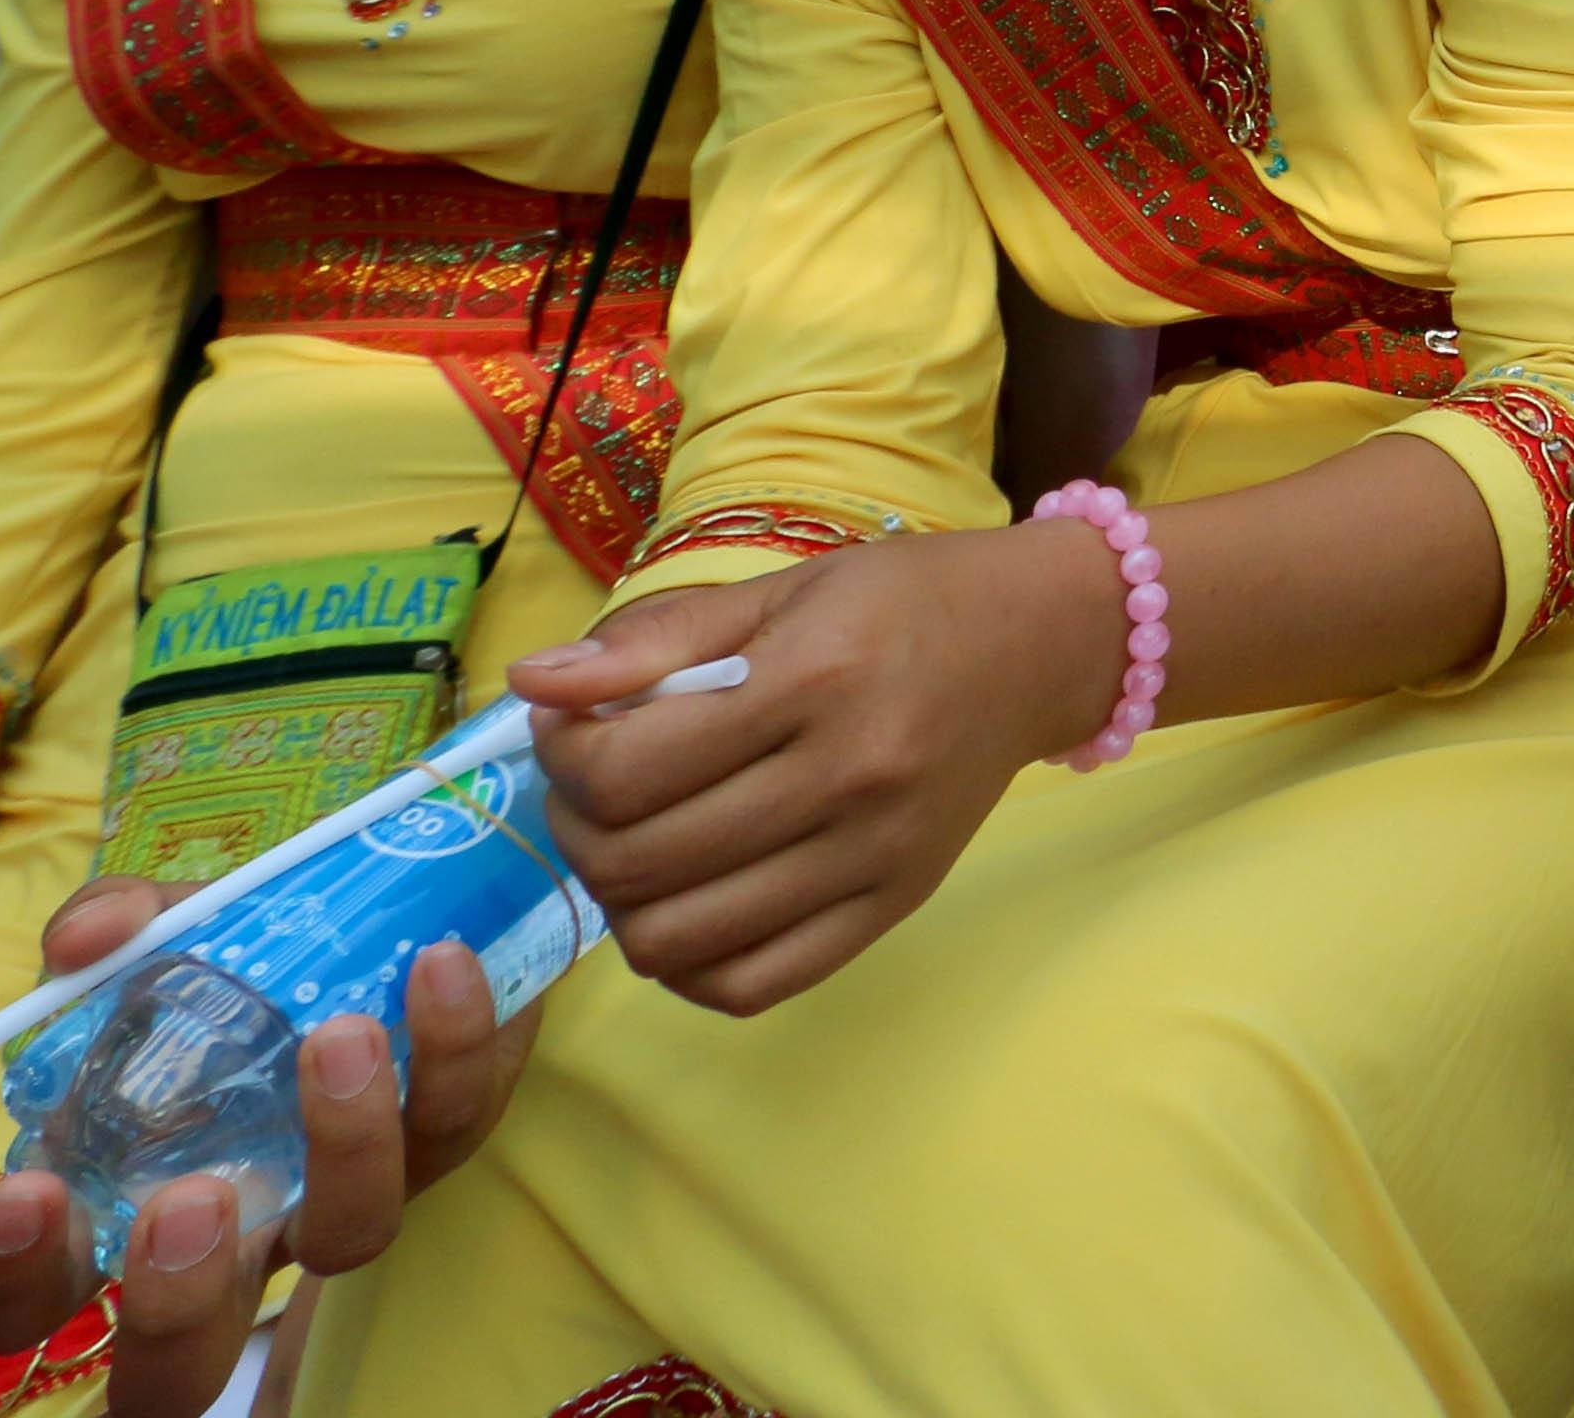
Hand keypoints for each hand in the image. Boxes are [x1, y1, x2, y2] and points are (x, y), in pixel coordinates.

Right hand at [0, 885, 541, 1416]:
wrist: (392, 910)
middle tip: (190, 1195)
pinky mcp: (447, 1133)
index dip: (15, 1279)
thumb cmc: (239, 951)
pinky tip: (438, 964)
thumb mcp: (168, 928)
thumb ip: (124, 924)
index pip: (27, 1304)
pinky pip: (457, 1120)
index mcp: (118, 1205)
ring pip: (348, 1240)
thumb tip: (93, 937)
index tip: (29, 1190)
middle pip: (181, 1363)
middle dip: (176, 1301)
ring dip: (344, 1148)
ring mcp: (342, 1196)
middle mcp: (232, 1235)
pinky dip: (454, 1044)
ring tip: (340, 1036)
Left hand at [513, 532, 1119, 1016]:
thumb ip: (656, 638)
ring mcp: (873, 857)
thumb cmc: (902, 602)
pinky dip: (691, 966)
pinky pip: (753, 984)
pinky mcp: (893, 908)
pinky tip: (688, 907)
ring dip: (622, 904)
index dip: (562, 759)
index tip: (569, 729)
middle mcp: (847, 779)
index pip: (626, 770)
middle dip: (576, 829)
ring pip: (678, 942)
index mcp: (812, 681)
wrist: (1040, 645)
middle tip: (591, 791)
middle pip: (638, 863)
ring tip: (634, 847)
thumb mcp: (781, 589)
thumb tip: (533, 684)